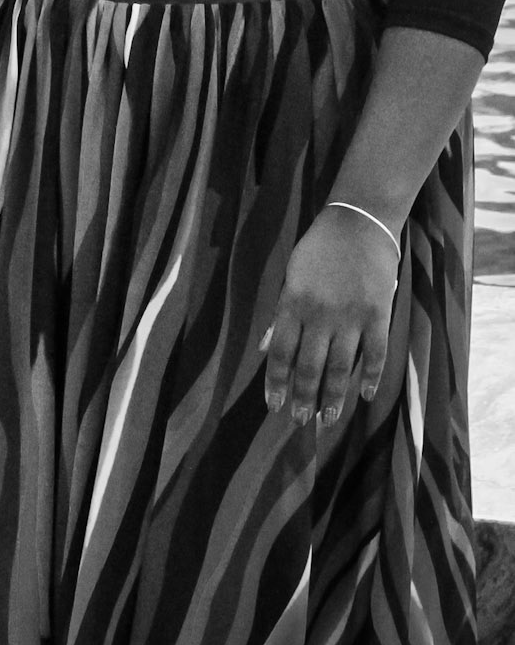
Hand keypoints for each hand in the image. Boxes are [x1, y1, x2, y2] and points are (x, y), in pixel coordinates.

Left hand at [262, 206, 399, 427]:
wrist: (358, 223)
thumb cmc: (319, 249)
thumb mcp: (291, 276)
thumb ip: (281, 314)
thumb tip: (266, 349)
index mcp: (294, 303)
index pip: (281, 353)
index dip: (277, 382)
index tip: (274, 405)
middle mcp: (320, 315)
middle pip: (309, 366)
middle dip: (303, 397)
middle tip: (300, 421)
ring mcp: (351, 317)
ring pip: (340, 367)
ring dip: (333, 397)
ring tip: (326, 420)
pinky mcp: (378, 315)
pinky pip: (375, 354)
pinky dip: (370, 377)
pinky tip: (365, 396)